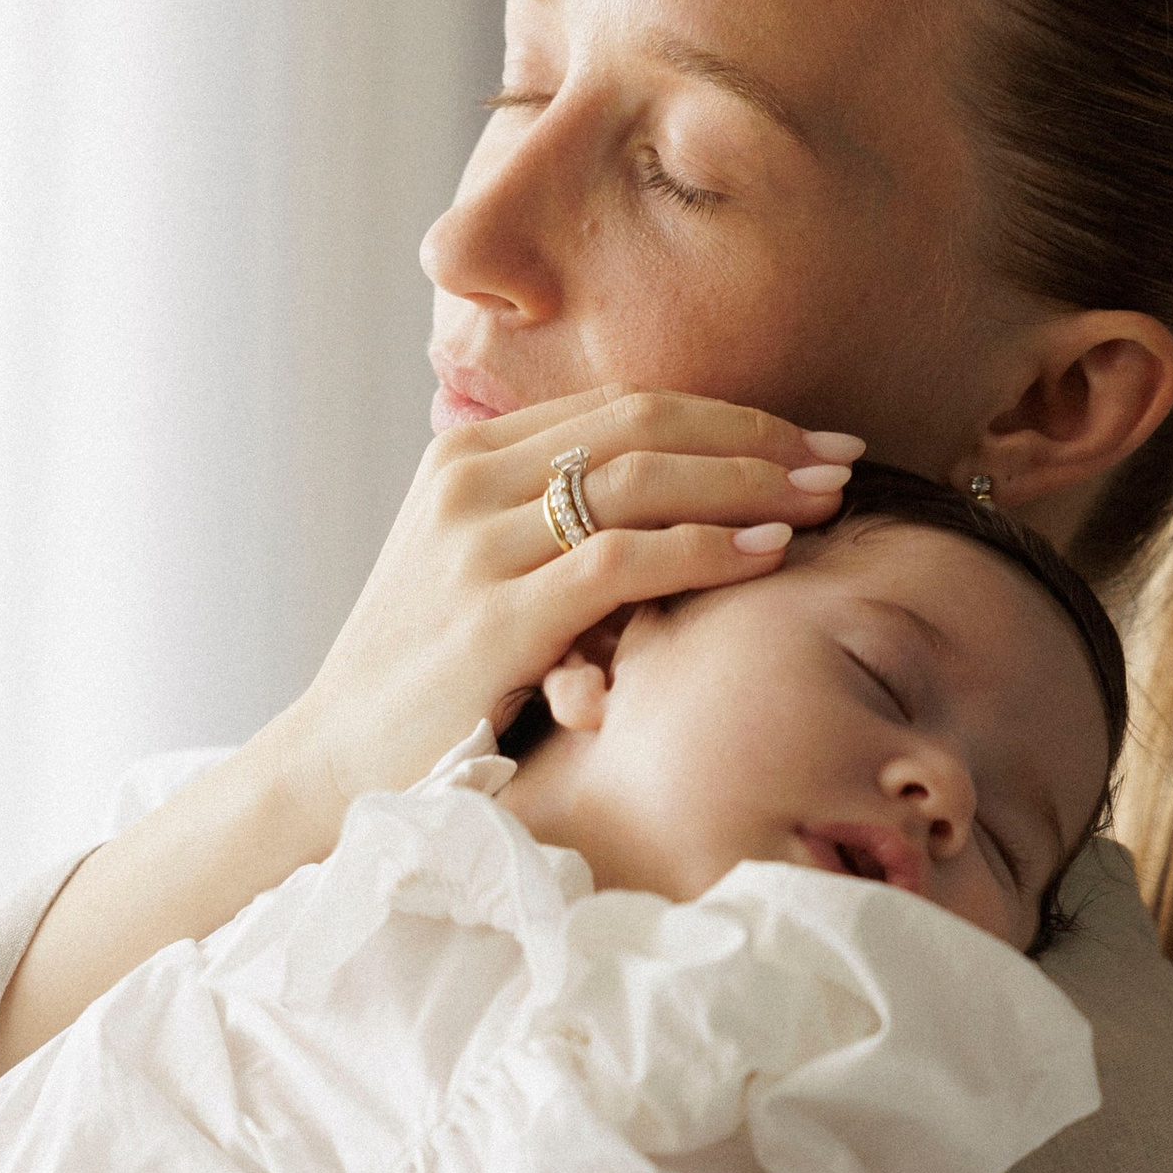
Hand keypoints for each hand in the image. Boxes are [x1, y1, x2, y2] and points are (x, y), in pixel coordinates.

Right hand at [275, 389, 862, 818]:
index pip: (620, 407)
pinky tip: (769, 553)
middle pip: (642, 425)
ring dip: (749, 482)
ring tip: (823, 499)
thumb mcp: (474, 575)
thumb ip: (543, 526)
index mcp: (464, 455)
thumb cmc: (422, 683)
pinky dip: (707, 548)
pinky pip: (623, 560)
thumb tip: (658, 506)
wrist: (331, 765)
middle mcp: (468, 480)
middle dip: (755, 436)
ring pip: (640, 478)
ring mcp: (477, 544)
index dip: (726, 414)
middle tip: (841, 457)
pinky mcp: (494, 617)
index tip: (807, 435)